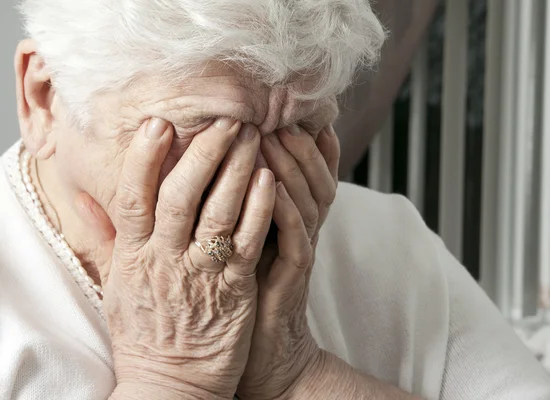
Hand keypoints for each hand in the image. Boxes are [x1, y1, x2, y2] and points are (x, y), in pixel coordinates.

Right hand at [76, 118, 275, 399]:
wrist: (171, 383)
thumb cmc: (145, 331)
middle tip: (226, 119)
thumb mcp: (116, 284)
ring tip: (252, 138)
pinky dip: (258, 208)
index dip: (145, 158)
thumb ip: (104, 237)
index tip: (160, 123)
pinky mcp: (234, 289)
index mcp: (133, 257)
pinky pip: (247, 242)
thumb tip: (83, 196)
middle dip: (204, 152)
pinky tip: (269, 180)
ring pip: (218, 212)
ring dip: (236, 170)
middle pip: (181, 195)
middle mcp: (164, 260)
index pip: (134, 198)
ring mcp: (200, 274)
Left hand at [237, 126, 339, 399]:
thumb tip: (219, 167)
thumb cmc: (242, 294)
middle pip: (314, 179)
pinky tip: (270, 186)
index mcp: (289, 221)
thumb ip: (241, 205)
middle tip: (277, 115)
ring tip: (273, 137)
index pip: (308, 173)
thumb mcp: (245, 241)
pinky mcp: (292, 278)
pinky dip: (286, 210)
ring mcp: (299, 253)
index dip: (306, 142)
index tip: (291, 110)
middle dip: (299, 145)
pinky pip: (296, 238)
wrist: (260, 354)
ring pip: (307, 202)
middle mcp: (301, 232)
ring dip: (292, 167)